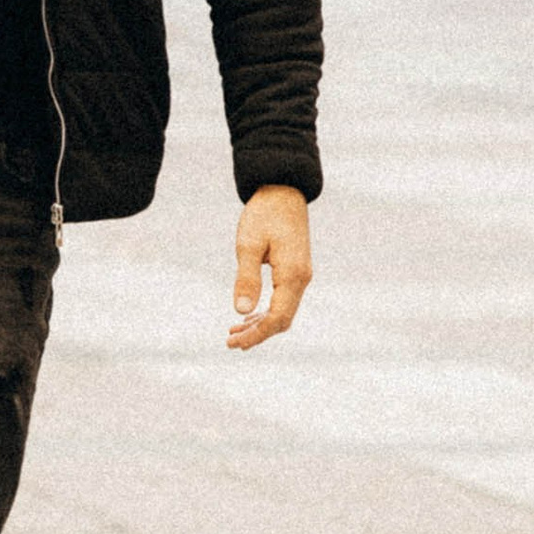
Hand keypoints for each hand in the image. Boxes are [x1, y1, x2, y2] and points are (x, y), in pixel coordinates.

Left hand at [229, 188, 310, 348]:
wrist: (283, 191)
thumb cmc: (264, 214)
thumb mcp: (248, 245)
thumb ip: (246, 278)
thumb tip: (241, 311)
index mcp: (293, 275)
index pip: (277, 318)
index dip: (256, 334)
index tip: (234, 342)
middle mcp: (301, 279)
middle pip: (283, 320)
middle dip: (258, 334)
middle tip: (231, 343)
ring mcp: (300, 275)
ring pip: (284, 312)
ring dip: (261, 325)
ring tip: (234, 334)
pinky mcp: (295, 271)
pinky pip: (284, 300)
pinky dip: (267, 312)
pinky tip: (248, 316)